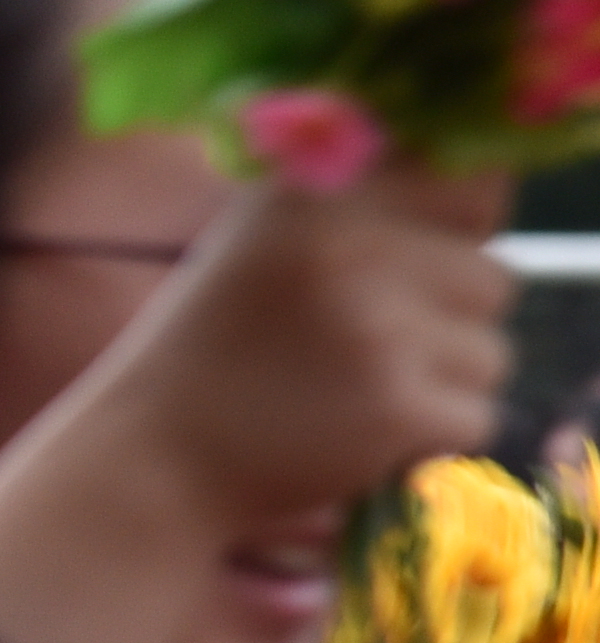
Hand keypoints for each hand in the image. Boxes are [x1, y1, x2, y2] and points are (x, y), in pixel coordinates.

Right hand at [0, 161, 514, 642]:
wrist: (151, 458)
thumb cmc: (217, 352)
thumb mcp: (264, 241)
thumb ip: (361, 208)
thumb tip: (486, 191)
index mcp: (314, 190)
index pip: (471, 184)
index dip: (458, 230)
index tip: (419, 263)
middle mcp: (349, 242)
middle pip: (491, 277)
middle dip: (445, 320)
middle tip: (357, 347)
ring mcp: (379, 325)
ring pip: (489, 352)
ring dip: (437, 383)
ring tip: (345, 391)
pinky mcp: (400, 405)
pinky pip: (476, 417)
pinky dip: (426, 439)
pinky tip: (351, 434)